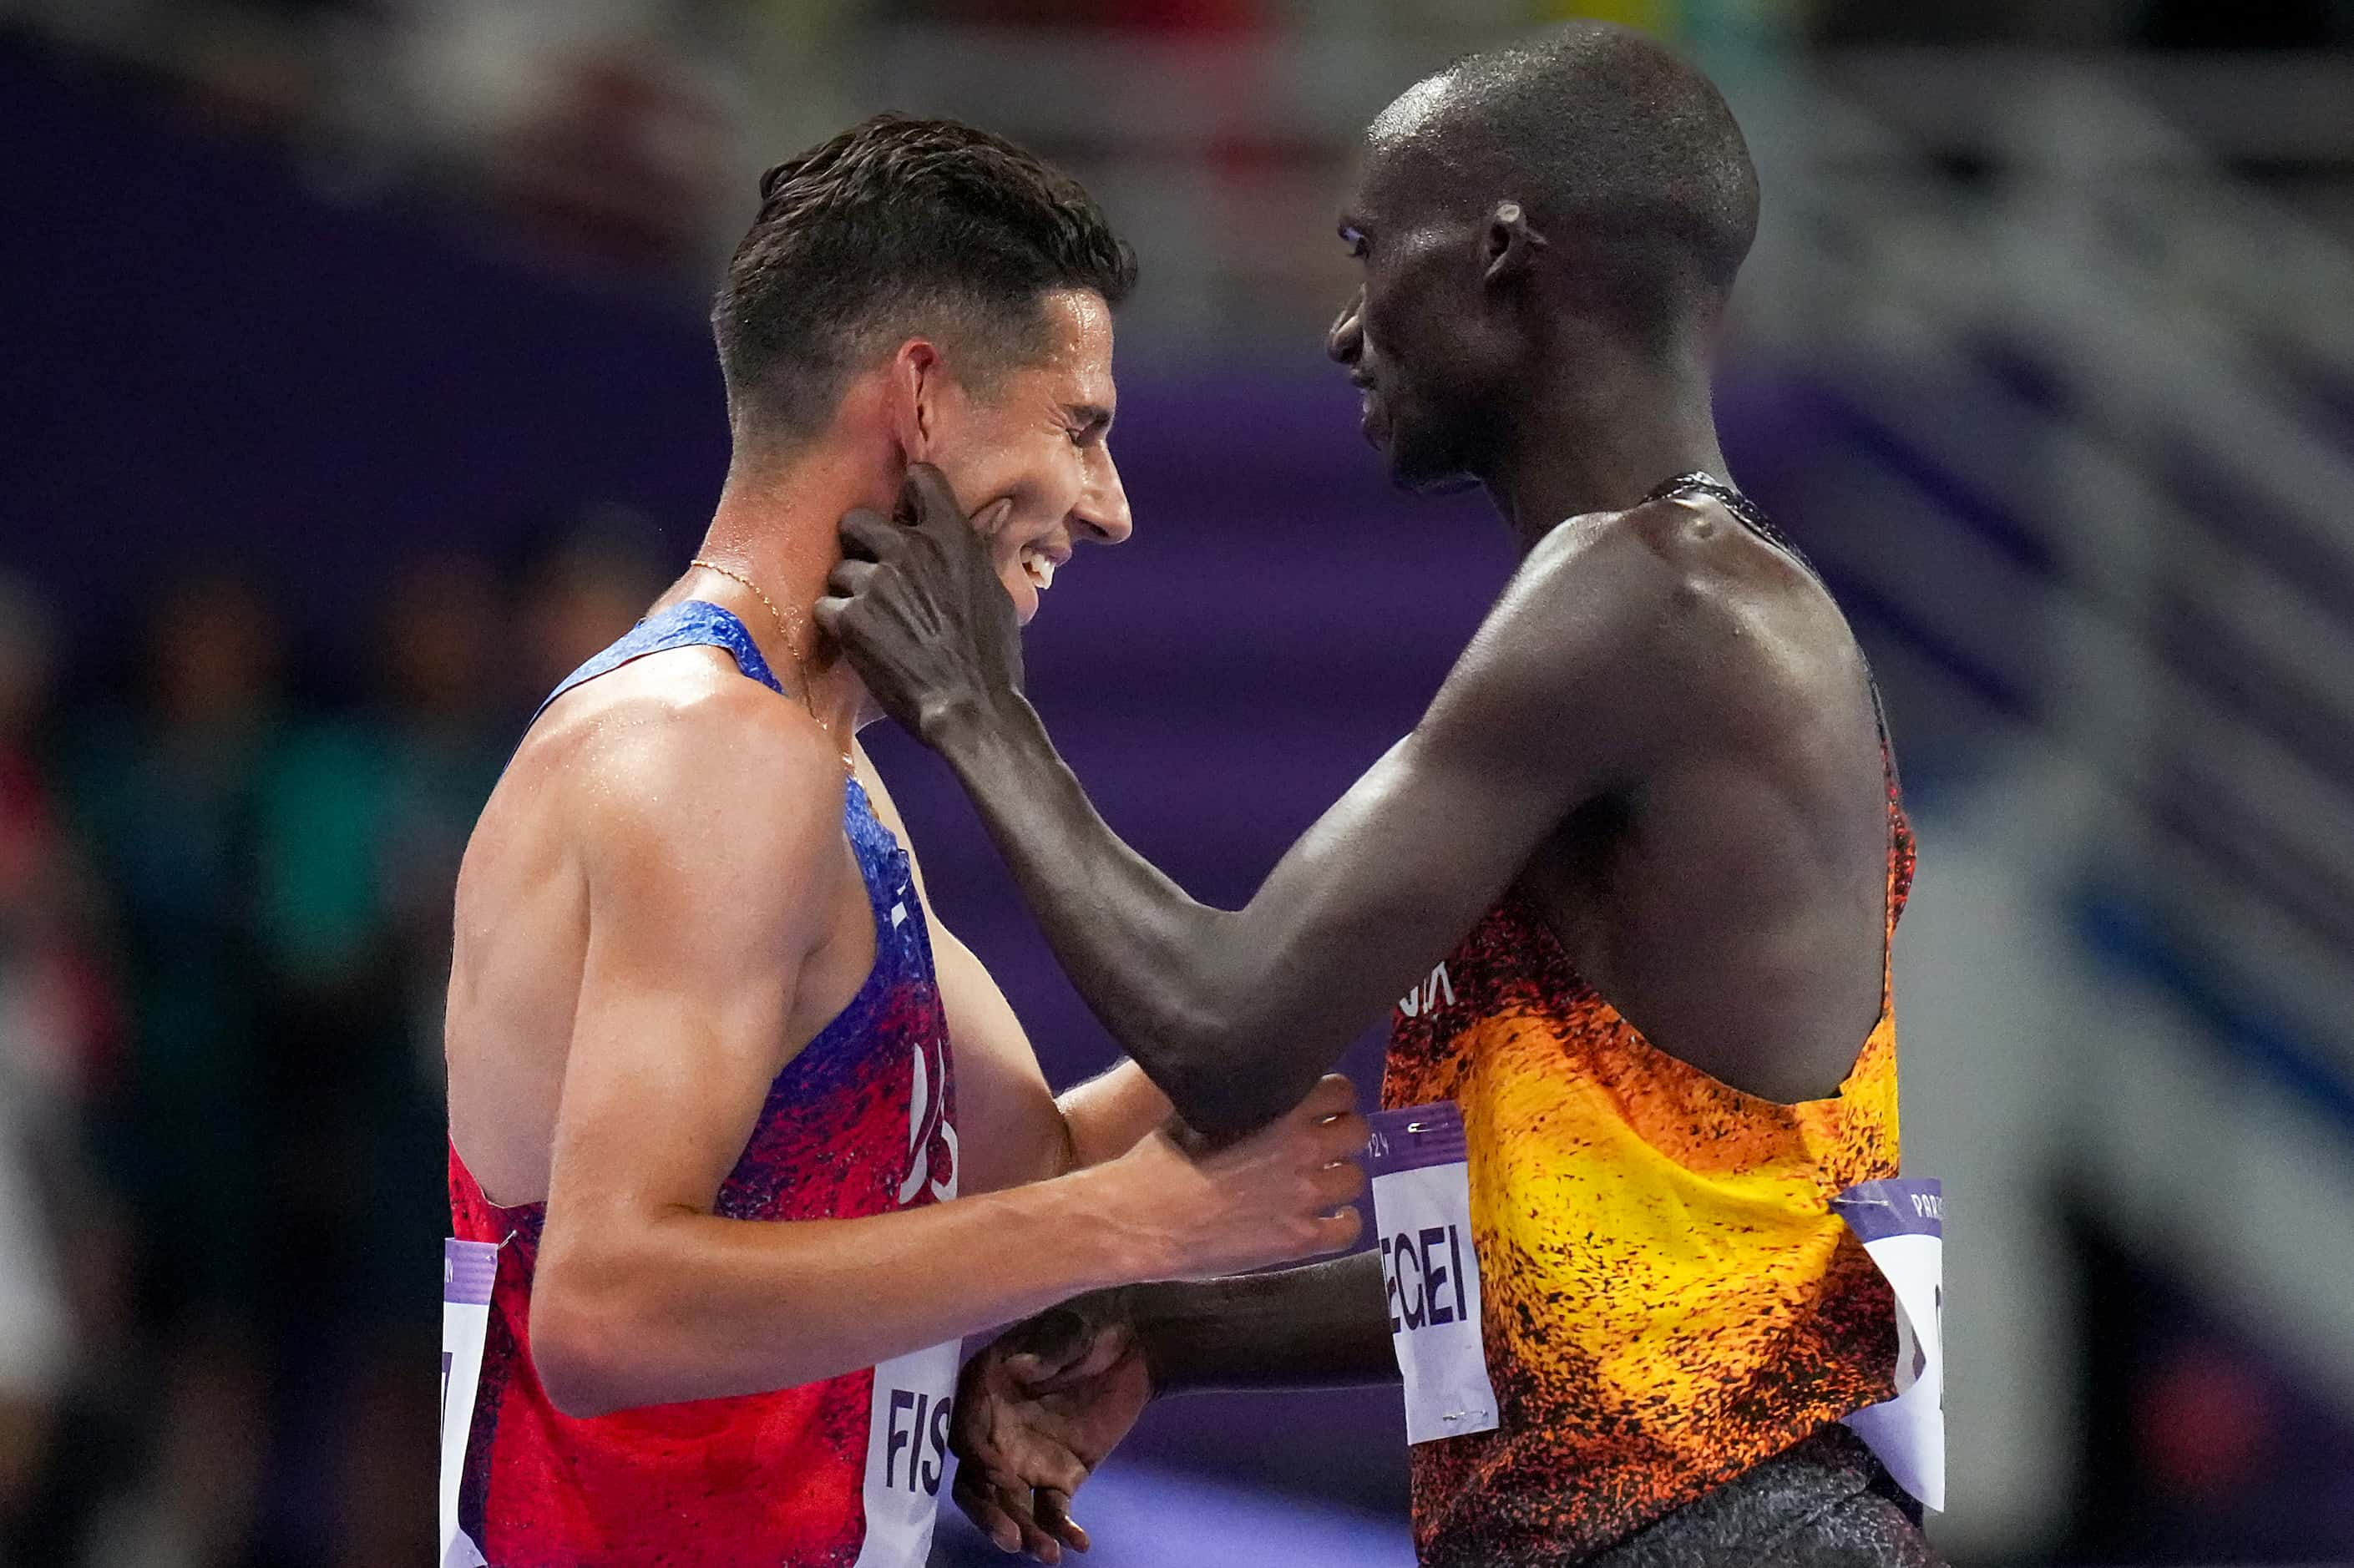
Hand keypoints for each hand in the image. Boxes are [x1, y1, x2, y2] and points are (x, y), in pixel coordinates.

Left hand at [816, 462, 1024, 744]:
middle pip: (857, 519)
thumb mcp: (995, 593)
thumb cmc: (991, 657)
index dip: (908, 496)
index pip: (919, 479)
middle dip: (859, 545)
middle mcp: (910, 548)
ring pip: (840, 570)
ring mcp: (876, 581)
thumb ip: (977, 549)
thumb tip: (991, 513)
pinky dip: (838, 627)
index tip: (905, 515)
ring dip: (850, 595)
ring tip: (875, 626)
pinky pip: (826, 607)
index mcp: (951, 537)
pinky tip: (861, 648)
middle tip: (872, 577)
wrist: (972, 710)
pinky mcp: (849, 617)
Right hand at [951, 1291, 1149, 1561]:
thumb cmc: (1094, 1326)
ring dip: (1022, 1533)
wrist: (1138, 1344)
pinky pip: (1052, 1511)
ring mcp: (1025, 1458)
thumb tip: (1018, 1368)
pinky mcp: (1059, 1476)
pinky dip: (1061, 1531)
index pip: (965, 1433)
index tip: (998, 1474)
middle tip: (1012, 1539)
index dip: (976, 1457)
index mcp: (986, 1390)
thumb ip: (1046, 1351)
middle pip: (977, 1482)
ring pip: (1010, 1506)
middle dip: (987, 1513)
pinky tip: (1078, 1544)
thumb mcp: (1072, 1330)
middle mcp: (995, 1431)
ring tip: (1047, 1554)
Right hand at [1095, 1073, 1367, 1281]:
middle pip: (1357, 1132)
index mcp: (1279, 1110)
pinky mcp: (1299, 1240)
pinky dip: (1345, 1222)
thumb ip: (1235, 1098)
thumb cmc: (1157, 1163)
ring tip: (1322, 1182)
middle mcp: (1301, 1149)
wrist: (1140, 1220)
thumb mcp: (1194, 1110)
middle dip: (1344, 1136)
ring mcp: (1304, 1197)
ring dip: (1340, 1178)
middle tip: (1326, 1145)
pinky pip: (1349, 1229)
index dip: (1334, 1100)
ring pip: (1355, 1178)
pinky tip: (1331, 1218)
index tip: (1322, 1108)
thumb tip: (1246, 1085)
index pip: (1340, 1091)